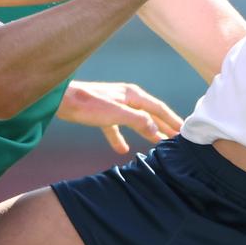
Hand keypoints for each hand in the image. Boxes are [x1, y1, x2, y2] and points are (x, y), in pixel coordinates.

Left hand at [56, 80, 182, 153]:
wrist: (61, 100)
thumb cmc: (88, 104)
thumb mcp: (116, 113)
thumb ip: (137, 121)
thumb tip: (156, 130)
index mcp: (133, 95)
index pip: (159, 108)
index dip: (172, 120)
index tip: (184, 130)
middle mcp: (126, 98)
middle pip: (150, 114)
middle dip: (164, 126)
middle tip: (177, 138)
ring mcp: (114, 106)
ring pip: (136, 121)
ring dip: (147, 132)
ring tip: (158, 143)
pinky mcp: (102, 114)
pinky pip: (116, 128)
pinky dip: (120, 138)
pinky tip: (122, 150)